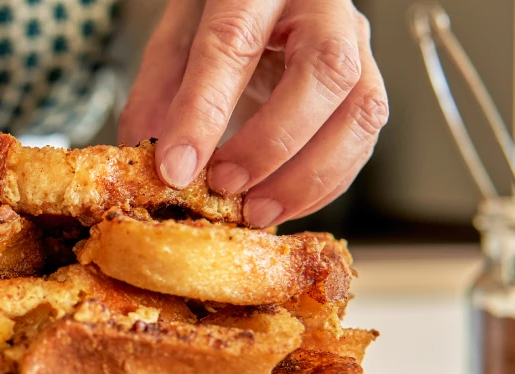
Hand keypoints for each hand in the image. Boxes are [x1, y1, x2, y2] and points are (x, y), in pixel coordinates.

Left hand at [119, 0, 388, 227]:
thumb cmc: (219, 12)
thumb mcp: (176, 37)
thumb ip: (158, 95)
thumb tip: (147, 165)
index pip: (233, 42)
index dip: (203, 114)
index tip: (176, 169)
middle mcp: (322, 7)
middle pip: (322, 72)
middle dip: (271, 144)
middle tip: (226, 187)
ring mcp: (356, 42)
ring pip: (360, 110)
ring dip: (308, 176)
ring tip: (257, 212)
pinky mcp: (367, 82)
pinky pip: (363, 138)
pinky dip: (325, 183)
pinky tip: (284, 204)